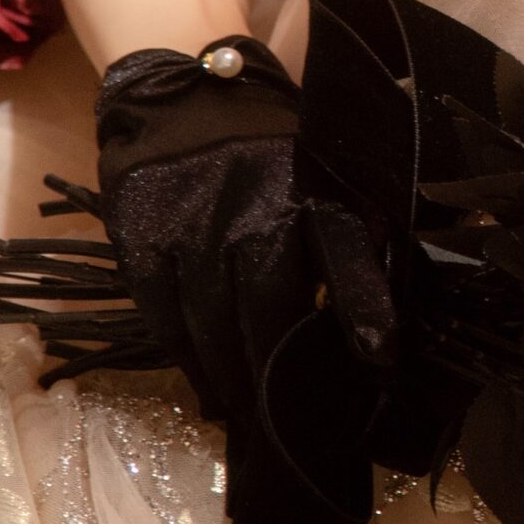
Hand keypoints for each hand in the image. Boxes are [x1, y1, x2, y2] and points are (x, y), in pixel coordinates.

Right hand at [92, 37, 387, 523]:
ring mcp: (188, 233)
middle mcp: (247, 219)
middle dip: (277, 383)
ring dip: (228, 382)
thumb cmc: (272, 148)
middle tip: (291, 433)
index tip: (381, 363)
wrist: (185, 90)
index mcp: (304, 201)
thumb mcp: (325, 183)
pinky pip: (164, 317)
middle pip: (264, 324)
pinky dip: (185, 354)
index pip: (345, 263)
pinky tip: (203, 381)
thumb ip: (350, 247)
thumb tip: (382, 329)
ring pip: (209, 332)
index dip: (363, 312)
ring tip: (245, 418)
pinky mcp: (141, 242)